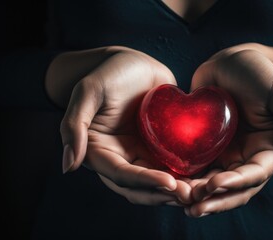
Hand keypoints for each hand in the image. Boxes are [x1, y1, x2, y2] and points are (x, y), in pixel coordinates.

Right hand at [57, 47, 190, 204]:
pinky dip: (186, 174)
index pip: (122, 175)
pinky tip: (204, 175)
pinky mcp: (159, 147)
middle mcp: (120, 158)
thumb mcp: (88, 92)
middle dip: (164, 194)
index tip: (170, 183)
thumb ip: (73, 126)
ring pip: (158, 182)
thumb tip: (68, 166)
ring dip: (178, 190)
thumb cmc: (108, 73)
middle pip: (141, 187)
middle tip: (190, 194)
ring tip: (201, 190)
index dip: (145, 182)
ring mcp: (141, 154)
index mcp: (99, 152)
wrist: (133, 62)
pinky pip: (172, 165)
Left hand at [184, 47, 272, 216]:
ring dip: (197, 196)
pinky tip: (169, 184)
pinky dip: (184, 179)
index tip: (214, 184)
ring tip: (179, 200)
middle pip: (233, 189)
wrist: (230, 61)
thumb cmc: (259, 73)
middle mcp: (246, 158)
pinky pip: (195, 168)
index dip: (235, 184)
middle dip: (214, 200)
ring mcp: (225, 154)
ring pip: (212, 184)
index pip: (253, 176)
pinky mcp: (205, 148)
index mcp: (268, 151)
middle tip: (193, 206)